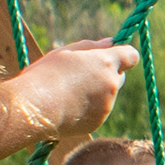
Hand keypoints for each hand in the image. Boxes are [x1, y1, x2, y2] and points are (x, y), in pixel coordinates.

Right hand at [9, 38, 135, 140]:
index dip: (123, 55)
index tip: (112, 56)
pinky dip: (88, 109)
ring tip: (67, 93)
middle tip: (82, 76)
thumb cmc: (44, 75)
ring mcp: (107, 105)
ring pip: (107, 95)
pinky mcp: (98, 122)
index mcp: (106, 63)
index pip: (131, 56)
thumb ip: (91, 46)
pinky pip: (98, 112)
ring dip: (95, 93)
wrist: (33, 108)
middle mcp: (112, 84)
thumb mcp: (64, 52)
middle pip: (119, 76)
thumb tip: (111, 42)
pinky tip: (67, 108)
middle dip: (106, 75)